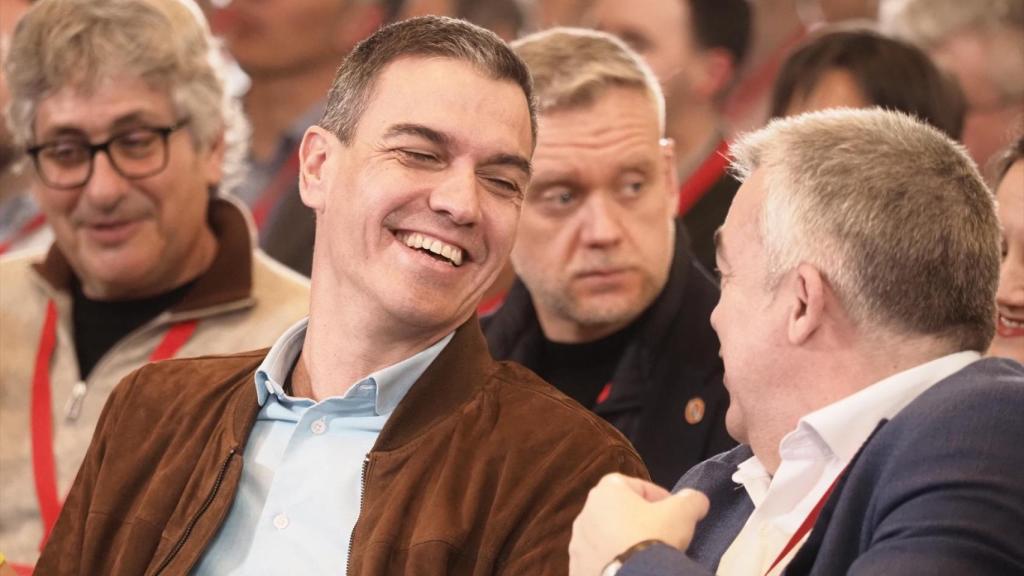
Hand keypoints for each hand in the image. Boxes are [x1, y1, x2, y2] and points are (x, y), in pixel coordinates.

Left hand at [568, 473, 709, 575]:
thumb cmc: (653, 537)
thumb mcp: (683, 513)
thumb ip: (691, 500)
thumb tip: (696, 500)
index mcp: (606, 490)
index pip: (637, 486)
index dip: (659, 497)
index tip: (674, 513)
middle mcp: (586, 512)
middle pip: (620, 512)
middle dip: (640, 521)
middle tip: (662, 535)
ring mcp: (577, 543)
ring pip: (607, 538)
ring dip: (624, 543)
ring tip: (646, 557)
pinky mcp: (577, 568)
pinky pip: (598, 561)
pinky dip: (613, 563)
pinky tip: (630, 570)